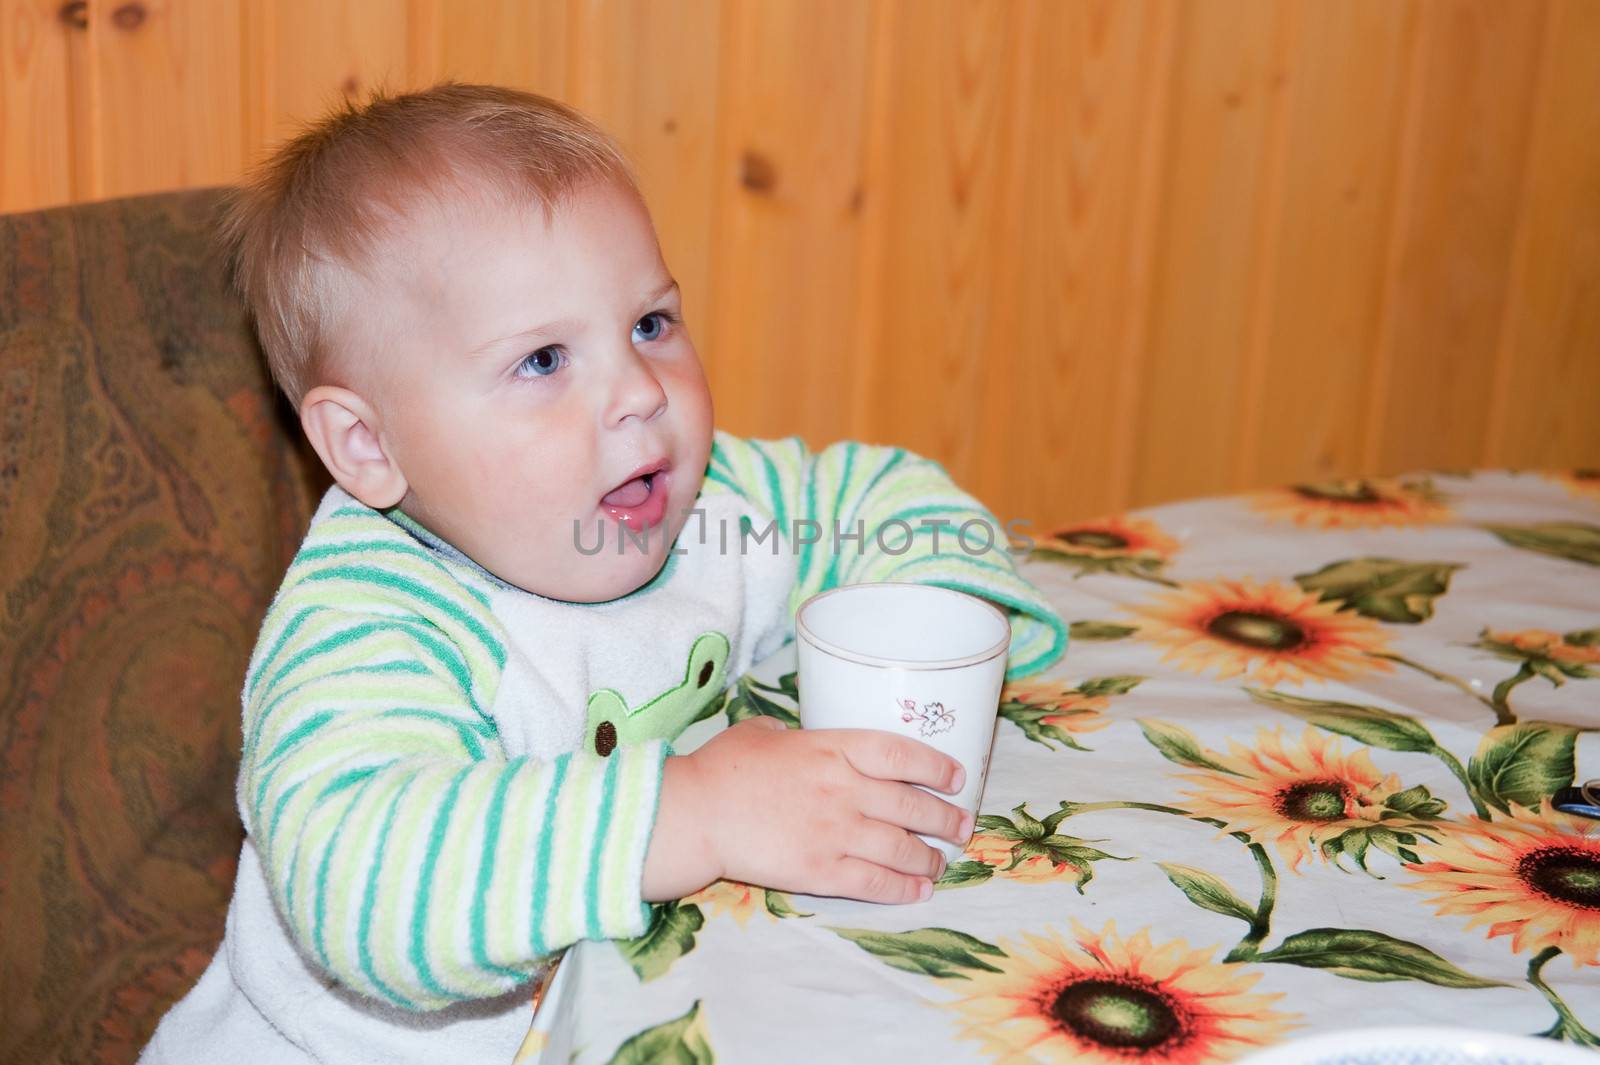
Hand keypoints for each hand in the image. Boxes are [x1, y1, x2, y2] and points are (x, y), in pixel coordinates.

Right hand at [642, 717, 971, 903]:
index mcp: (833, 747)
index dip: (937, 767)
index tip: (955, 777)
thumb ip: (792, 734)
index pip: (902, 754)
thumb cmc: (722, 768)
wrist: (697, 813)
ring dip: (930, 857)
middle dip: (945, 818)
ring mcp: (836, 831)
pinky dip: (904, 887)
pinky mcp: (822, 870)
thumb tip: (797, 735)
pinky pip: (876, 881)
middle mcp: (845, 787)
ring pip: (902, 847)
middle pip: (913, 804)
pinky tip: (920, 890)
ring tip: (941, 862)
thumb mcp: (762, 732)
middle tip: (960, 826)